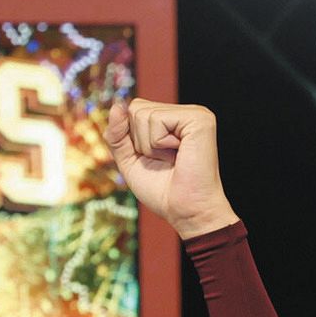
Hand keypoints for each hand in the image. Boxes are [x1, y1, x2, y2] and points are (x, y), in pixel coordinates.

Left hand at [103, 99, 237, 239]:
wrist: (185, 210)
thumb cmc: (161, 190)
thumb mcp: (129, 160)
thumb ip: (118, 134)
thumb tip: (116, 106)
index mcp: (172, 120)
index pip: (132, 110)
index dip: (131, 139)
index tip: (153, 158)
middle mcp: (184, 113)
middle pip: (135, 108)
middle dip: (139, 141)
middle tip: (164, 160)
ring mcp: (195, 113)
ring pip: (142, 114)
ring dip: (149, 145)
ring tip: (172, 159)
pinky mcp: (199, 118)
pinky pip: (156, 120)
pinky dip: (158, 144)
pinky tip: (178, 154)